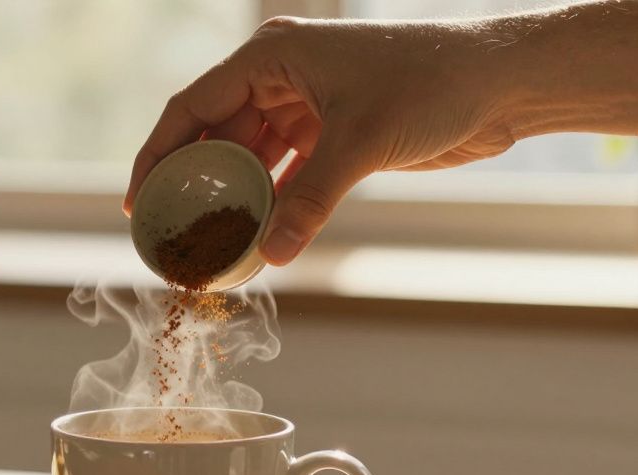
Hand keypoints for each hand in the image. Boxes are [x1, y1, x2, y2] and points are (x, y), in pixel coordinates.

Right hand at [125, 17, 515, 264]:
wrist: (500, 83)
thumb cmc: (433, 83)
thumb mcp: (362, 141)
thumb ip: (311, 200)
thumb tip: (274, 255)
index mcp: (271, 57)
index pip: (193, 107)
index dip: (158, 154)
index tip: (137, 201)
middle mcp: (281, 78)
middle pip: (216, 137)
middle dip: (196, 187)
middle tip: (173, 235)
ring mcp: (307, 107)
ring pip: (251, 161)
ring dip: (235, 202)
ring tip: (211, 247)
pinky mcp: (334, 135)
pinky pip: (286, 176)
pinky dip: (273, 206)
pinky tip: (258, 241)